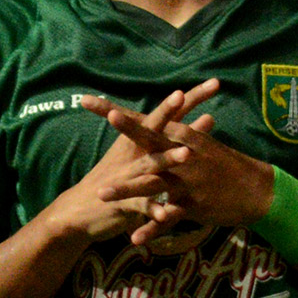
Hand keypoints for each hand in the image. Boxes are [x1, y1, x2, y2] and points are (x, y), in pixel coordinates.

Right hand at [40, 86, 205, 244]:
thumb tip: (210, 119)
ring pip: (151, 164)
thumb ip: (182, 137)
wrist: (83, 209)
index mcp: (140, 139)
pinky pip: (141, 204)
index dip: (190, 97)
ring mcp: (128, 175)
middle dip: (169, 111)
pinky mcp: (124, 202)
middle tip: (182, 94)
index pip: (168, 113)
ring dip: (167, 158)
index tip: (215, 83)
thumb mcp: (146, 154)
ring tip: (186, 153)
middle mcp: (134, 151)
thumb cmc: (120, 178)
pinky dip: (153, 209)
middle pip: (155, 127)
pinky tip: (166, 214)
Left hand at [80, 82, 277, 244]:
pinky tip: (134, 240)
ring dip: (126, 191)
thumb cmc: (226, 165)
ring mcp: (187, 181)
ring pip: (153, 184)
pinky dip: (152, 229)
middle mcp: (183, 155)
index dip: (116, 112)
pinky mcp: (193, 205)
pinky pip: (168, 218)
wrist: (256, 190)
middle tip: (110, 118)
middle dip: (129, 130)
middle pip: (151, 141)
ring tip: (102, 196)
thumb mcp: (202, 146)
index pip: (145, 120)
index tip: (87, 100)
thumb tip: (160, 122)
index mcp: (183, 138)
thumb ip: (178, 135)